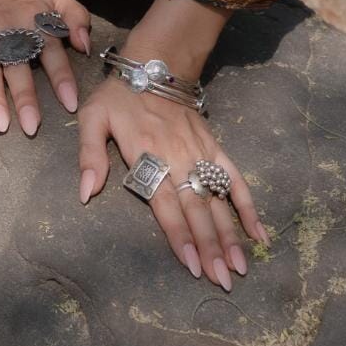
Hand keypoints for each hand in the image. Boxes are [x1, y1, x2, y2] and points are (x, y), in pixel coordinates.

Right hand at [0, 0, 91, 134]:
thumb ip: (76, 16)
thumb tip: (85, 46)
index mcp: (34, 18)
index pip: (50, 50)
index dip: (60, 76)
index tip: (70, 103)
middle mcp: (7, 28)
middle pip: (16, 64)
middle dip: (24, 96)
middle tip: (32, 126)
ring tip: (3, 125)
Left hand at [77, 75, 269, 289]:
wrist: (155, 66)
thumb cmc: (119, 97)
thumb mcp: (93, 118)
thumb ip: (90, 154)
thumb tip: (86, 193)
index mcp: (149, 155)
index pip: (166, 203)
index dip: (179, 234)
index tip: (192, 265)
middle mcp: (179, 158)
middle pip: (197, 209)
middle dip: (210, 247)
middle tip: (222, 280)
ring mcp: (201, 153)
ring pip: (217, 200)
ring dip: (229, 234)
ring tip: (240, 267)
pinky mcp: (215, 147)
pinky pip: (235, 178)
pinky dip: (248, 205)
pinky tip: (259, 234)